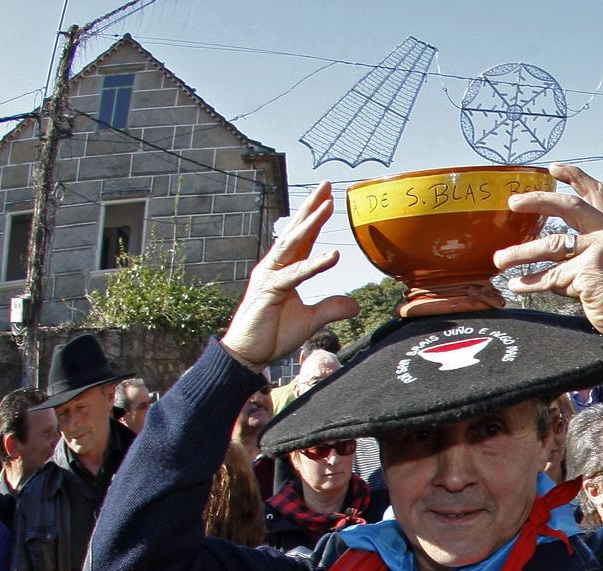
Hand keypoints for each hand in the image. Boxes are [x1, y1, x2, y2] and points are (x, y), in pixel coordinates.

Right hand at [220, 184, 359, 372]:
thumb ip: (330, 309)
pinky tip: (332, 256)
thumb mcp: (310, 321)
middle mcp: (274, 267)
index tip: (329, 197)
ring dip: (311, 225)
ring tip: (329, 206)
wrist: (247, 353)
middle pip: (295, 231)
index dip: (315, 217)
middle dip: (311, 207)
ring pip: (292, 245)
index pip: (302, 238)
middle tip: (327, 184)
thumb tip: (355, 304)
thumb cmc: (272, 334)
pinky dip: (313, 265)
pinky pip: (294, 275)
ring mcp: (269, 277)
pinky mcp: (269, 292)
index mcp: (284, 270)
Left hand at [495, 163, 602, 334]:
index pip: (596, 193)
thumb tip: (550, 255)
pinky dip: (531, 282)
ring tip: (500, 259)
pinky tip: (516, 285)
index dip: (576, 177)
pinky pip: (551, 276)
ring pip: (550, 245)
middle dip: (538, 201)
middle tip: (513, 202)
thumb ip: (586, 251)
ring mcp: (599, 250)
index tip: (553, 168)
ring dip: (521, 252)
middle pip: (568, 205)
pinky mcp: (588, 270)